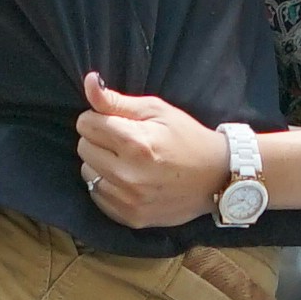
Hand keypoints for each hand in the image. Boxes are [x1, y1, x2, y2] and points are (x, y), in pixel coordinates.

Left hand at [74, 74, 237, 229]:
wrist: (217, 177)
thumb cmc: (186, 138)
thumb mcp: (156, 110)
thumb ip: (117, 100)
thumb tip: (89, 82)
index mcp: (135, 142)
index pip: (86, 123)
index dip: (98, 118)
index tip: (116, 122)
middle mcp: (128, 174)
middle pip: (83, 147)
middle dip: (99, 140)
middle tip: (124, 141)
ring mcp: (129, 199)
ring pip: (87, 172)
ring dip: (100, 163)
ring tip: (126, 161)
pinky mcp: (130, 217)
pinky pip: (97, 196)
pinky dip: (107, 185)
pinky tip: (128, 180)